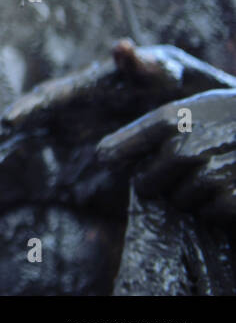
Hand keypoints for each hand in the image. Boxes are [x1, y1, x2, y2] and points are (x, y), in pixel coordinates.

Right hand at [0, 41, 235, 165]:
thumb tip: (121, 46)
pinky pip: (36, 163)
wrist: (181, 111)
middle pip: (25, 121)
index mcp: (86, 89)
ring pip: (21, 141)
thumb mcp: (166, 70)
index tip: (9, 120)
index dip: (29, 108)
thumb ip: (145, 65)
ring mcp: (65, 135)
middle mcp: (68, 111)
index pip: (51, 98)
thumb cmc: (173, 83)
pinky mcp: (73, 158)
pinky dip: (10, 164)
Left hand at [97, 89, 235, 221]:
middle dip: (159, 182)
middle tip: (183, 170)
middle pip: (146, 184)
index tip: (107, 159)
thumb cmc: (230, 116)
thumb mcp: (190, 107)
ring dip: (191, 196)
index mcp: (171, 119)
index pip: (117, 149)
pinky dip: (218, 207)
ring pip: (179, 201)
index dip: (113, 156)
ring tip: (214, 174)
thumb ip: (148, 129)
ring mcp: (210, 174)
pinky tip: (230, 187)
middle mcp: (185, 147)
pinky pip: (209, 214)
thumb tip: (100, 157)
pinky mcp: (233, 198)